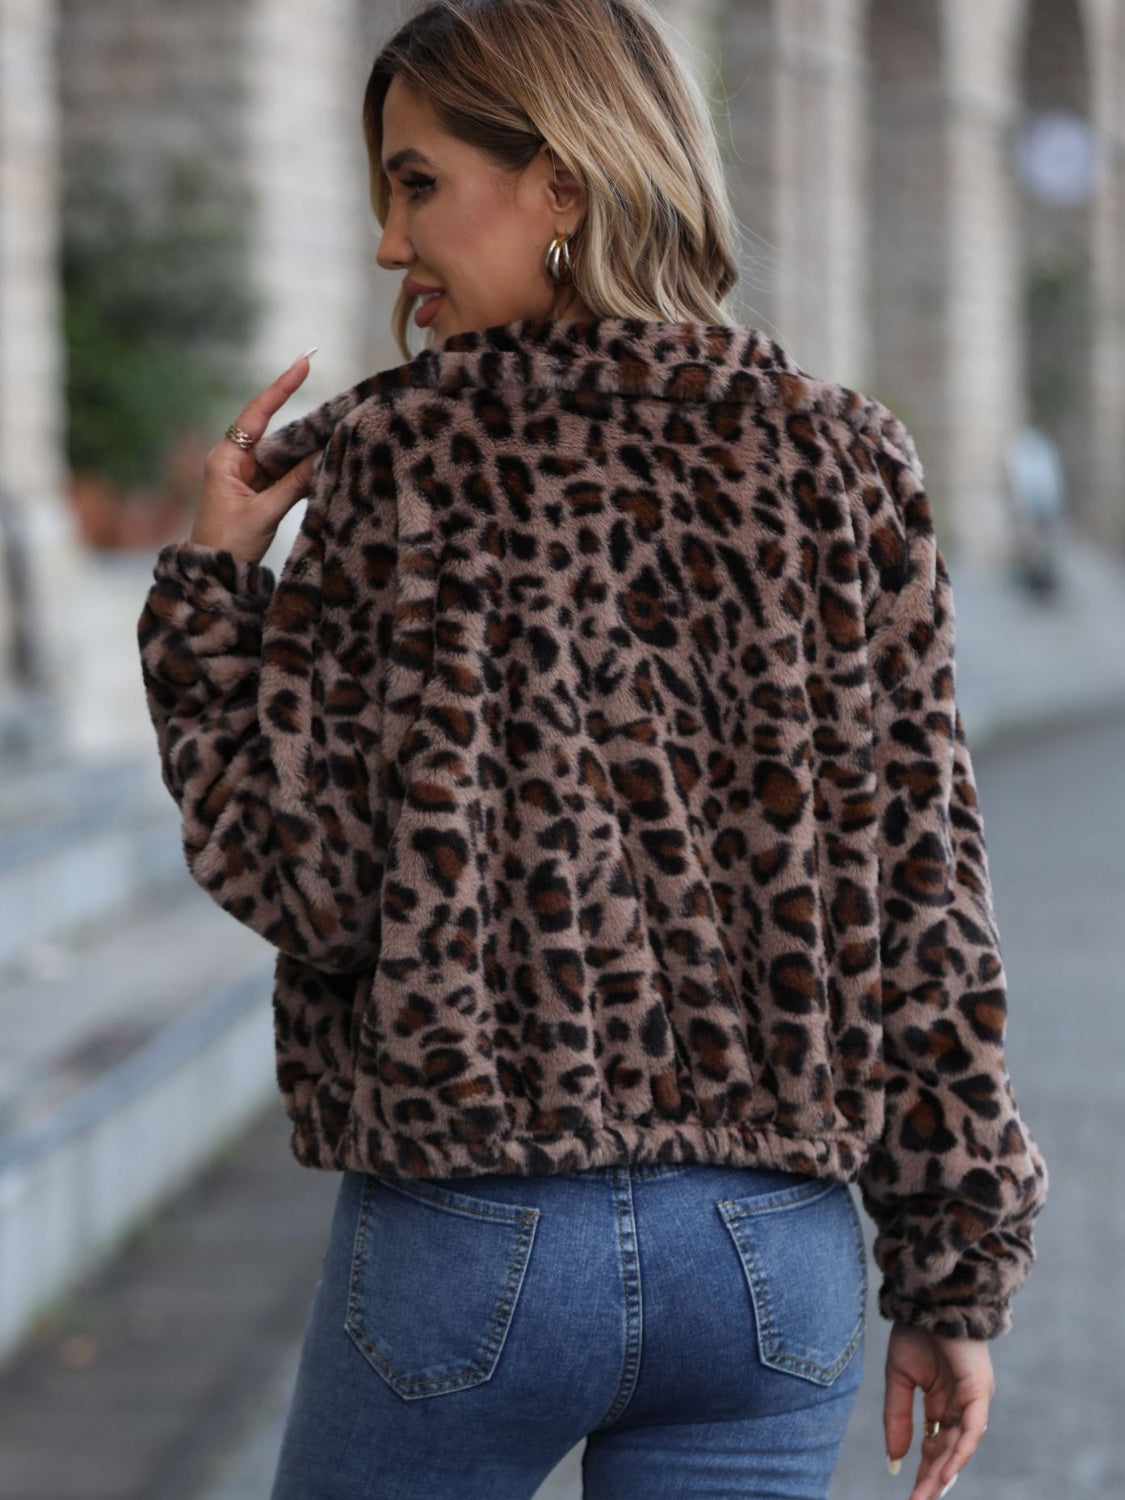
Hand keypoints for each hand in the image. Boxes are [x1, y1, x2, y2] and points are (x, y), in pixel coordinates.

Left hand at [188, 353, 322, 564]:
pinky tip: (325, 461)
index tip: (303, 362)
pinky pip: (285, 471)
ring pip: (282, 451)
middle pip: (274, 429)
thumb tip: (322, 456)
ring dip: (307, 447)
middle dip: (304, 419)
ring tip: (337, 432)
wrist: (214, 572)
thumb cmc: (228, 543)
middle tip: (335, 405)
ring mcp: (247, 474)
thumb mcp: (264, 513)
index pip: (257, 414)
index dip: (281, 387)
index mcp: (226, 459)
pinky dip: (303, 468)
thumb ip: (293, 484)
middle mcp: (235, 460)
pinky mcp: (257, 489)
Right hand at [884, 1320, 993, 1498]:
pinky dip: (959, 1452)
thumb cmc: (915, 1331)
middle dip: (932, 1480)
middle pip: (947, 1452)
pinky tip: (945, 1471)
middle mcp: (961, 1405)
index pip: (934, 1445)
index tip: (909, 1495)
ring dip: (943, 1473)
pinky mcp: (978, 1392)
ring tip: (928, 1495)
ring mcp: (972, 1400)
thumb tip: (894, 1460)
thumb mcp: (898, 1378)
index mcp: (942, 1400)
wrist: (928, 1298)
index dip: (923, 1470)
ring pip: (960, 1446)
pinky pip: (971, 1429)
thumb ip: (897, 1417)